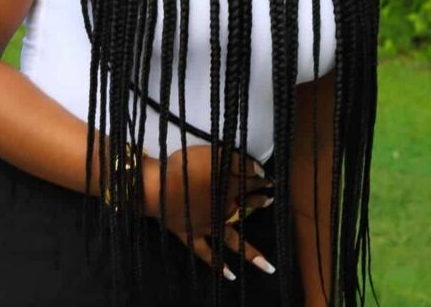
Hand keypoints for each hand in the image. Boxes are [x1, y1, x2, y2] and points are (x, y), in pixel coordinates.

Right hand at [143, 145, 276, 280]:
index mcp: (228, 188)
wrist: (158, 187)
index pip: (250, 183)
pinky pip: (206, 253)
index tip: (272, 181)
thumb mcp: (213, 154)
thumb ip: (238, 162)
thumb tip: (262, 172)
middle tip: (270, 201)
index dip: (262, 181)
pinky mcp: (192, 235)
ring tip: (266, 265)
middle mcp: (223, 210)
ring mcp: (208, 226)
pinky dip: (217, 264)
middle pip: (244, 206)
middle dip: (258, 202)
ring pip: (232, 239)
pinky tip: (229, 275)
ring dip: (249, 251)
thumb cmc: (185, 167)